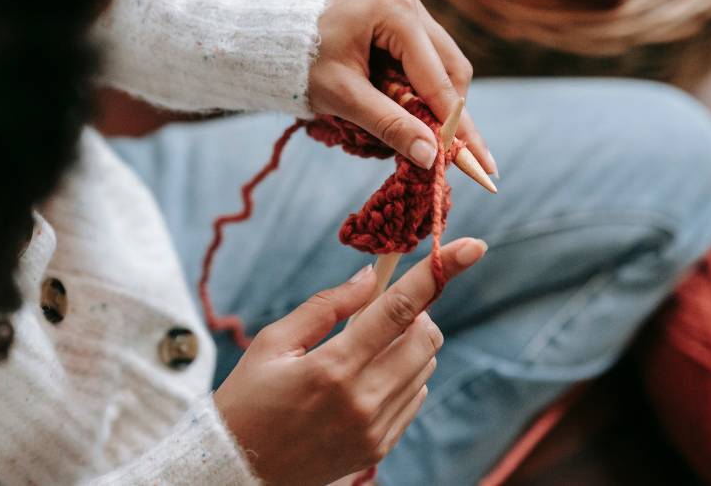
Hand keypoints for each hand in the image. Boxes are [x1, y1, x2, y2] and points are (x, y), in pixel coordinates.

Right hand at [214, 237, 487, 484]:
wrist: (237, 470)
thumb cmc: (248, 399)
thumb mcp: (272, 343)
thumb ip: (327, 306)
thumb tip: (372, 276)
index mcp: (333, 368)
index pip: (399, 309)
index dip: (438, 272)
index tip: (473, 246)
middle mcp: (363, 401)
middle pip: (427, 337)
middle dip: (416, 313)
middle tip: (379, 314)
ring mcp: (375, 429)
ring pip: (426, 365)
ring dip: (409, 344)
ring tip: (364, 350)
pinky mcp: (380, 448)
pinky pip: (416, 396)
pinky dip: (404, 376)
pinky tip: (366, 379)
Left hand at [309, 0, 496, 173]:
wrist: (271, 34)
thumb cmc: (301, 62)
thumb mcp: (343, 97)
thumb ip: (389, 124)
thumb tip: (431, 157)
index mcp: (396, 12)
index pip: (438, 79)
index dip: (458, 125)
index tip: (480, 162)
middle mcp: (408, 1)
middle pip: (452, 69)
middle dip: (451, 114)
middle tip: (455, 156)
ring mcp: (407, 5)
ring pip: (444, 64)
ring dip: (436, 102)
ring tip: (424, 134)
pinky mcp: (401, 16)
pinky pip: (426, 58)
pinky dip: (422, 88)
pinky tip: (410, 110)